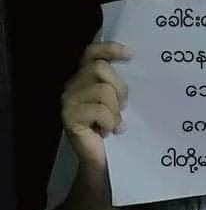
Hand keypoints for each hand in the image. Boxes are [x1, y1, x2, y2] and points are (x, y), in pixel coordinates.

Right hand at [61, 41, 133, 173]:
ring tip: (115, 124)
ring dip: (115, 110)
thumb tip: (134, 64)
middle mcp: (72, 86)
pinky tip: (109, 132)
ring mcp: (68, 101)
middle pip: (100, 68)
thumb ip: (116, 84)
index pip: (92, 52)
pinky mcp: (69, 117)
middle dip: (119, 87)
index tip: (132, 54)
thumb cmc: (111, 129)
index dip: (110, 48)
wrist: (101, 160)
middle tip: (123, 107)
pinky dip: (110, 122)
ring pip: (103, 90)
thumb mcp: (117, 102)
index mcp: (83, 78)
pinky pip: (99, 110)